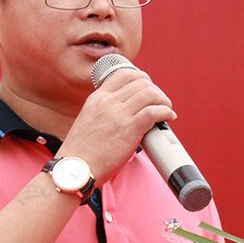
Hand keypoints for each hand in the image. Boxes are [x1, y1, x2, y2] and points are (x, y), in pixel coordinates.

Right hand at [59, 67, 173, 183]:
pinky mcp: (129, 129)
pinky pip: (154, 111)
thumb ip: (104, 112)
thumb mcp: (88, 120)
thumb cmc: (82, 152)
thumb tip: (124, 113)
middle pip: (141, 82)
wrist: (75, 169)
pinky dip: (166, 112)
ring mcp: (119, 115)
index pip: (123, 74)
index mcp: (97, 98)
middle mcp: (108, 102)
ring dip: (163, 100)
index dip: (141, 78)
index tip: (147, 88)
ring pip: (150, 93)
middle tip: (159, 102)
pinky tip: (168, 117)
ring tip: (166, 109)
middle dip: (155, 90)